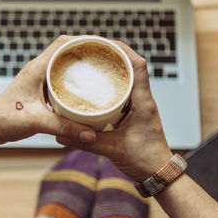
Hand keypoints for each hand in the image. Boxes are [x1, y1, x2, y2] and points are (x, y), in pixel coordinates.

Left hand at [0, 35, 96, 144]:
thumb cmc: (4, 120)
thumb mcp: (36, 123)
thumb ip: (63, 128)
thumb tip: (90, 135)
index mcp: (37, 68)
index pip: (63, 43)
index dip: (85, 40)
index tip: (105, 45)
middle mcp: (37, 69)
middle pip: (66, 50)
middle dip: (88, 51)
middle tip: (110, 58)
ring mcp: (37, 79)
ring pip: (63, 64)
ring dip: (81, 64)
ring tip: (102, 71)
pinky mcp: (38, 90)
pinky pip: (60, 79)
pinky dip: (74, 80)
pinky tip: (85, 91)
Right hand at [55, 41, 172, 181]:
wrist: (159, 174)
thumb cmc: (144, 161)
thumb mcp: (112, 150)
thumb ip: (85, 142)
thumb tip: (59, 134)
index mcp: (143, 103)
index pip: (138, 66)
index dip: (122, 50)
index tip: (102, 43)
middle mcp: (143, 100)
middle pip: (132, 66)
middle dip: (113, 55)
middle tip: (91, 51)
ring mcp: (140, 106)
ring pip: (128, 78)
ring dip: (112, 68)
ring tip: (91, 64)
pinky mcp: (135, 113)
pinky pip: (123, 92)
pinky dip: (110, 85)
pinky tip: (95, 88)